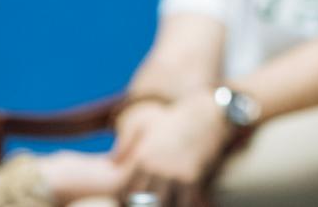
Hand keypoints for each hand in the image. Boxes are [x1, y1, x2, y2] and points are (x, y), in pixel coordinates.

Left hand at [120, 90, 232, 206]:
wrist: (206, 118)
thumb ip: (124, 143)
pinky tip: (184, 201)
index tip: (135, 197)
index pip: (127, 192)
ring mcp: (173, 176)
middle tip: (151, 200)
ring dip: (165, 204)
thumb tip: (111, 162)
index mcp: (141, 159)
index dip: (129, 199)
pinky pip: (183, 202)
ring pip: (163, 204)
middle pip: (142, 202)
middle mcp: (155, 169)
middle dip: (145, 204)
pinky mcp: (191, 180)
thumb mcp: (145, 125)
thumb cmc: (174, 123)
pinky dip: (183, 204)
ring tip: (167, 200)